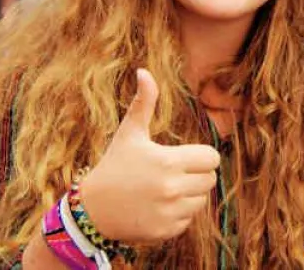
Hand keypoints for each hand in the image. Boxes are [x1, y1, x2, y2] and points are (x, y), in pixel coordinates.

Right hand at [78, 69, 221, 243]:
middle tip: (171, 175)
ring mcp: (169, 212)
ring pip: (201, 201)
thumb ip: (143, 103)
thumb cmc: (114, 166)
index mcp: (168, 162)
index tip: (184, 158)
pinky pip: (188, 220)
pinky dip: (177, 215)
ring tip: (162, 191)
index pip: (212, 158)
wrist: (91, 211)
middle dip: (195, 175)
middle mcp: (171, 189)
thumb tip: (144, 70)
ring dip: (188, 196)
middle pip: (210, 179)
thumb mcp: (129, 134)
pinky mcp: (165, 231)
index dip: (200, 157)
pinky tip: (156, 208)